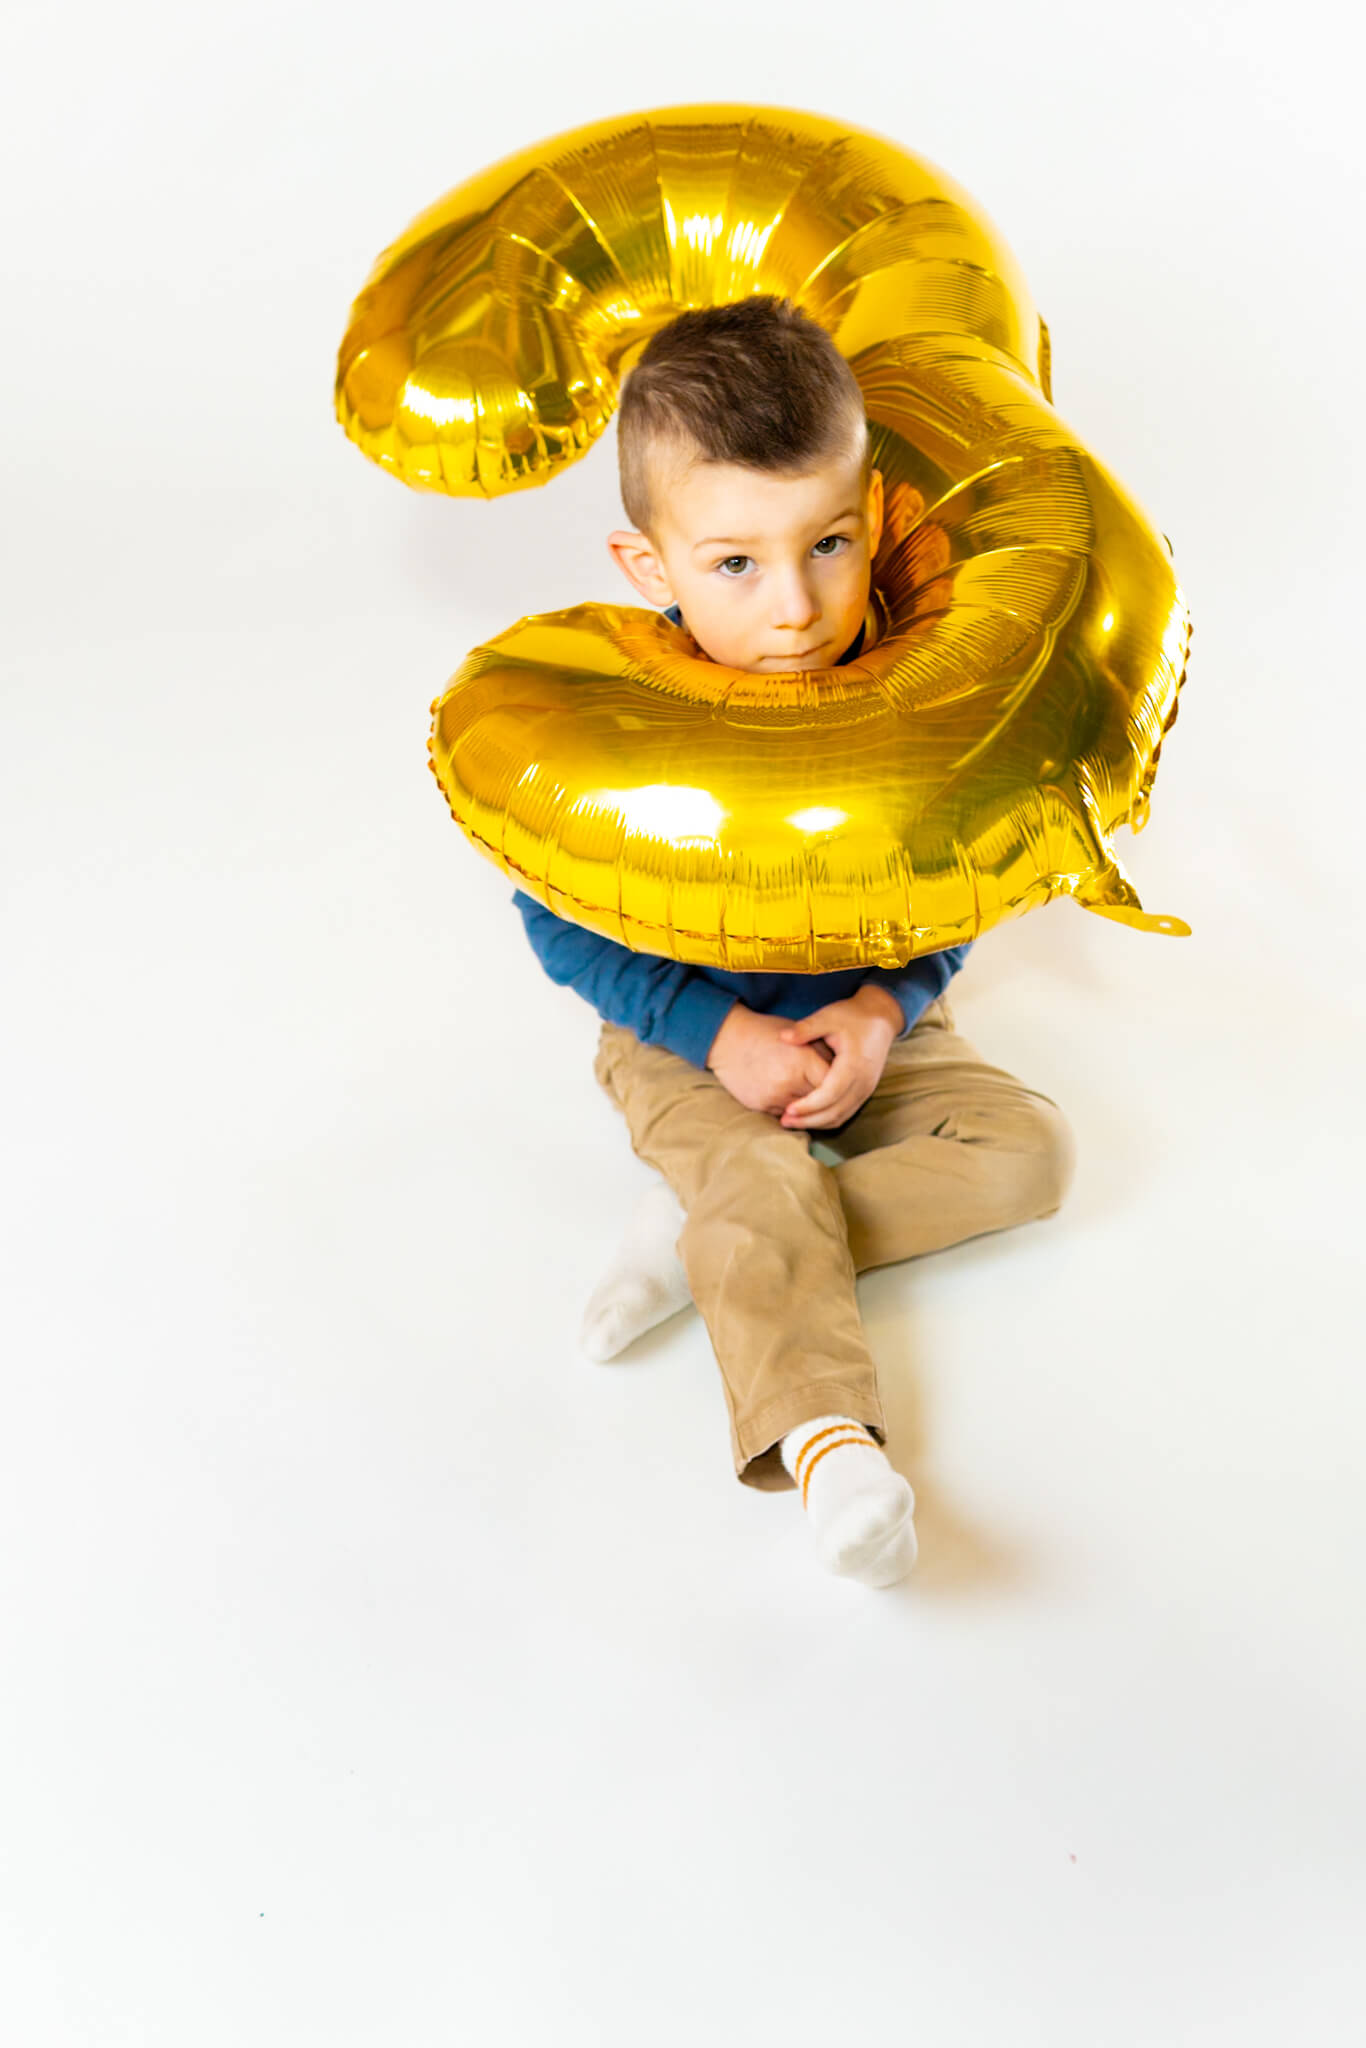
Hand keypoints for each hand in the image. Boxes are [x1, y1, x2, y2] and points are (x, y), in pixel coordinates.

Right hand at [705, 1004, 833, 1116]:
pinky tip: (790, 1097)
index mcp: (803, 1061)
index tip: (843, 1083)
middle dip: (826, 1098)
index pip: (833, 1084)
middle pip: (820, 1101)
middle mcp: (789, 1082)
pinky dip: (791, 1109)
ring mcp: (774, 1097)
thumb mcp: (799, 1036)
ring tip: (813, 1097)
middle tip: (833, 1096)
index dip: (839, 1084)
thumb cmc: (766, 1032)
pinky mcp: (761, 1106)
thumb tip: (843, 1072)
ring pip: (803, 1112)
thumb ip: (822, 1054)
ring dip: (809, 1107)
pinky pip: (785, 1114)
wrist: (728, 1040)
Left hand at [775, 985, 903, 1128]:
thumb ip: (806, 1028)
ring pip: (841, 1116)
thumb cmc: (852, 1016)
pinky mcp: (864, 1092)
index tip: (788, 1109)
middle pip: (835, 1112)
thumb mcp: (828, 1017)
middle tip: (784, 1121)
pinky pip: (846, 1113)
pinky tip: (808, 1117)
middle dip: (809, 1120)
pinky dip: (826, 1119)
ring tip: (792, 1122)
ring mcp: (866, 1089)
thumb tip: (783, 1037)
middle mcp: (863, 1082)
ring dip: (816, 1123)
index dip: (809, 1105)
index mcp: (854, 1065)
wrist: (881, 1018)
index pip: (830, 1094)